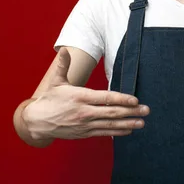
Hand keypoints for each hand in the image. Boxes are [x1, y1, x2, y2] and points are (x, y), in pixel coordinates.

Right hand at [23, 48, 149, 139]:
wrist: (37, 122)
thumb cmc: (48, 100)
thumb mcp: (56, 81)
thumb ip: (64, 65)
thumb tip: (66, 50)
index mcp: (80, 97)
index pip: (105, 98)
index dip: (121, 99)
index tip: (135, 100)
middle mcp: (84, 112)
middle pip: (112, 112)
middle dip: (131, 112)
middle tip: (146, 110)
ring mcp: (85, 124)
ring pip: (110, 125)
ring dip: (128, 124)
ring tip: (142, 123)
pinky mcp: (84, 133)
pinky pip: (104, 133)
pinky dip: (117, 132)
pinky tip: (129, 130)